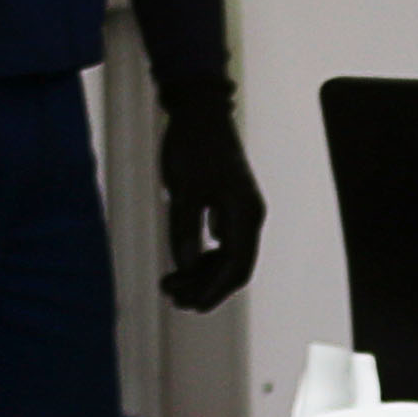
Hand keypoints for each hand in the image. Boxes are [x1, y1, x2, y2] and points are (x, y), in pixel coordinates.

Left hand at [156, 72, 262, 310]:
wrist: (200, 111)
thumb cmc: (195, 144)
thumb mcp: (185, 188)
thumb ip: (185, 228)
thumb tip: (184, 265)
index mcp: (245, 214)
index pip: (237, 267)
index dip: (215, 291)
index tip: (191, 305)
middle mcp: (247, 218)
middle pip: (233, 268)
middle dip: (205, 287)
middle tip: (171, 296)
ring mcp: (238, 213)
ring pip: (225, 258)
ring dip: (200, 275)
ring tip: (169, 283)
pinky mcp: (225, 206)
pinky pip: (219, 244)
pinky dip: (200, 258)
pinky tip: (181, 264)